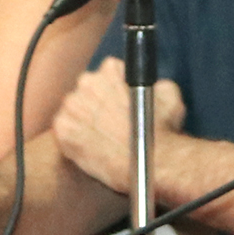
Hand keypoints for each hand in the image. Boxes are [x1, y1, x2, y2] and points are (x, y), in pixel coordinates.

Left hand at [51, 59, 185, 192]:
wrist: (150, 164)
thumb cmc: (162, 131)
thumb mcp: (170, 96)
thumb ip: (157, 82)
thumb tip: (154, 84)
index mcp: (109, 70)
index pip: (108, 71)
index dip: (116, 88)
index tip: (122, 102)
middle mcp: (86, 83)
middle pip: (87, 88)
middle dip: (97, 102)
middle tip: (111, 121)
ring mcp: (72, 107)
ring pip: (73, 110)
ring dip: (84, 120)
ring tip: (102, 138)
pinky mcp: (63, 132)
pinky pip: (63, 131)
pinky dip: (74, 139)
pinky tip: (91, 148)